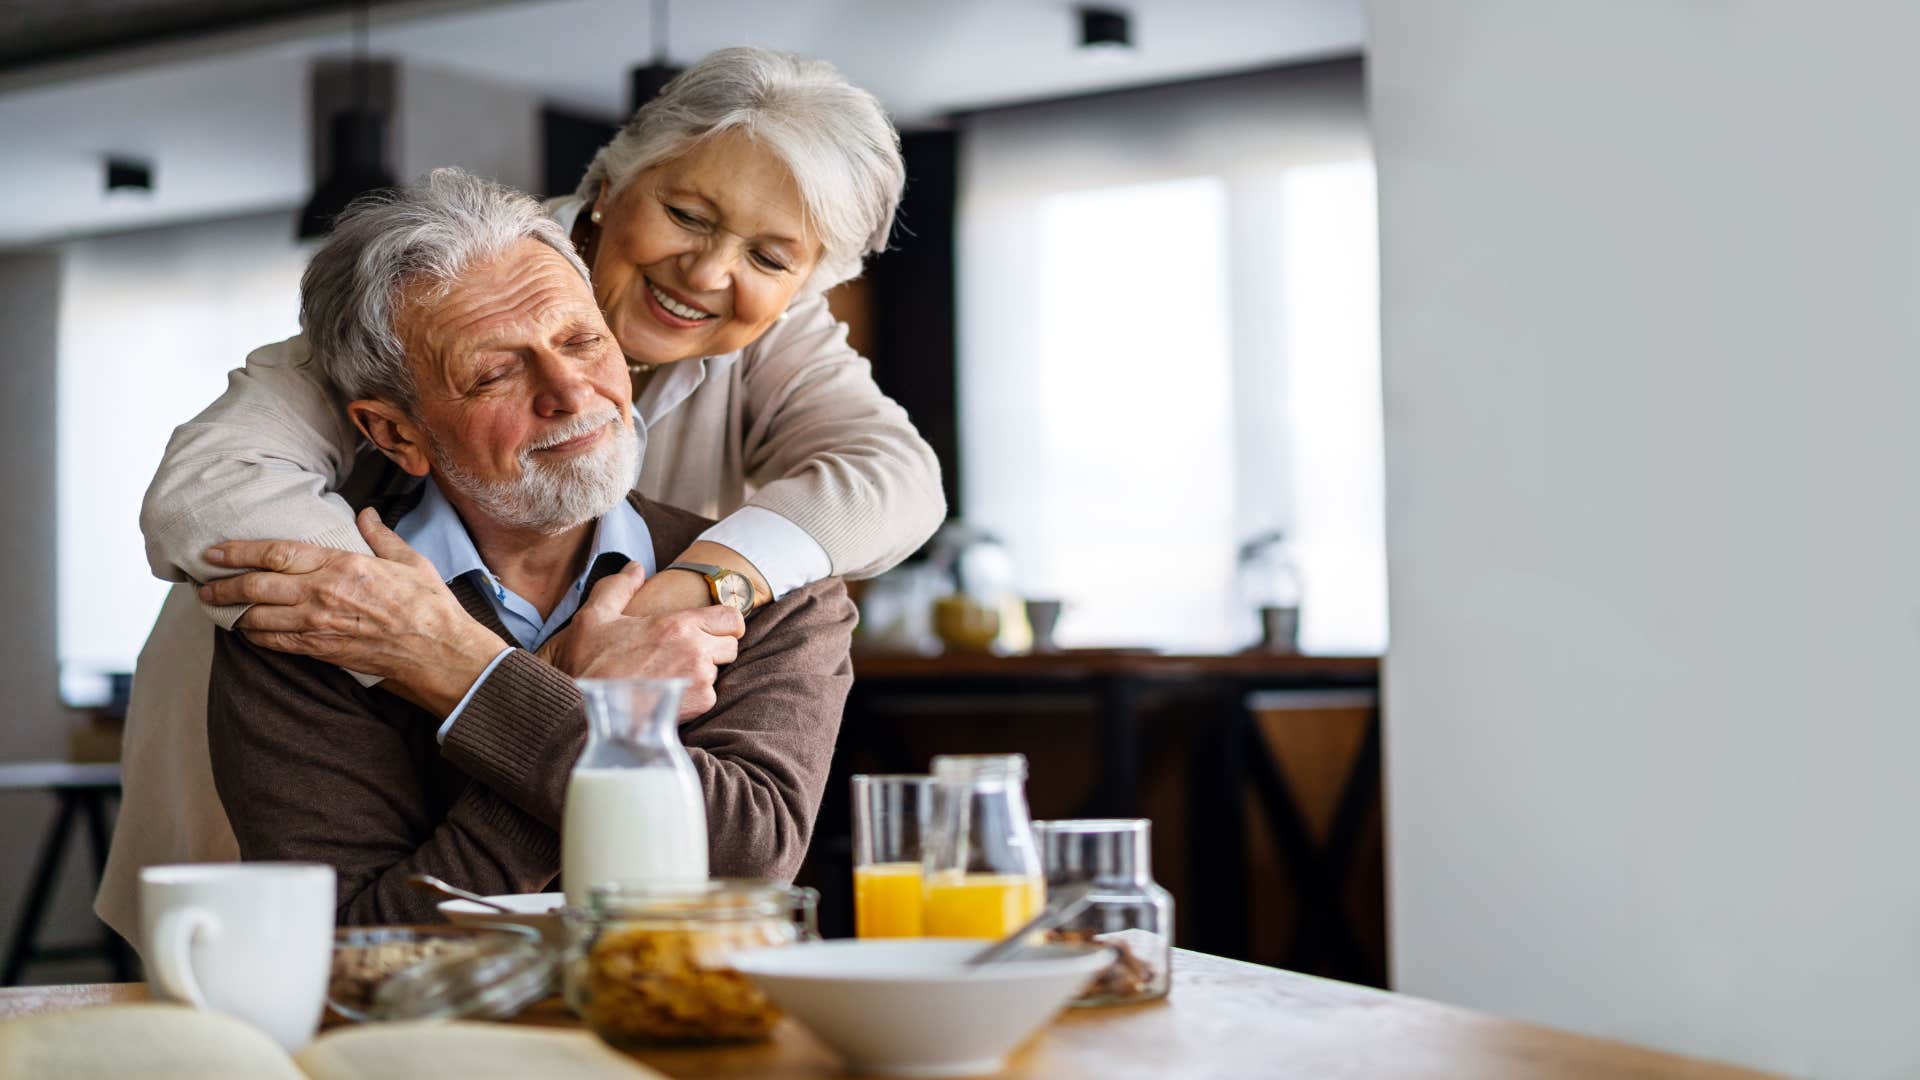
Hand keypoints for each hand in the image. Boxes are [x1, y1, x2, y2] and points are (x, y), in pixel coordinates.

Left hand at [199, 508, 500, 710]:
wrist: (436, 650)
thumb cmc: (427, 604)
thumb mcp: (408, 560)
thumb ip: (380, 535)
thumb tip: (365, 514)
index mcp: (341, 565)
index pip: (276, 553)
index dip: (239, 551)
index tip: (215, 551)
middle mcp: (322, 594)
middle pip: (256, 586)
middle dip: (223, 585)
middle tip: (202, 584)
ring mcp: (318, 625)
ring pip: (258, 618)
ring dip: (233, 612)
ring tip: (216, 607)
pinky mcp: (321, 650)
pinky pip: (275, 643)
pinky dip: (255, 637)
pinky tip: (246, 631)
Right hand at [539, 561, 745, 718]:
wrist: (585, 712)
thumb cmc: (590, 666)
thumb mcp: (594, 618)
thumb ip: (618, 588)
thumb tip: (635, 567)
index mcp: (678, 625)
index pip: (731, 617)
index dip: (725, 623)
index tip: (711, 628)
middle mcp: (696, 651)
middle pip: (731, 645)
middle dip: (714, 648)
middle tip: (687, 652)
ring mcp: (700, 680)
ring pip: (719, 671)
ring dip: (703, 672)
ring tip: (671, 674)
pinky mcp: (698, 706)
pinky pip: (710, 695)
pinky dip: (695, 695)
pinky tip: (669, 693)